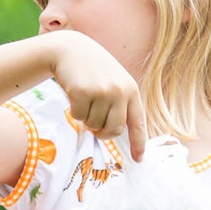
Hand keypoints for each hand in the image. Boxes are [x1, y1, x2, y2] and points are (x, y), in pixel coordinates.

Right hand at [46, 30, 145, 160]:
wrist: (71, 50)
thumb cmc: (92, 70)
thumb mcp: (113, 82)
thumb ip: (119, 104)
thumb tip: (115, 133)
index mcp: (131, 90)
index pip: (138, 122)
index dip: (138, 143)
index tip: (138, 159)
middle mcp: (120, 91)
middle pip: (113, 130)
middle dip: (101, 132)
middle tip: (94, 125)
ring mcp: (102, 91)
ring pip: (94, 125)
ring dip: (86, 118)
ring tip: (85, 99)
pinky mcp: (84, 92)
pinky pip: (79, 117)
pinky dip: (74, 111)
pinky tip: (75, 95)